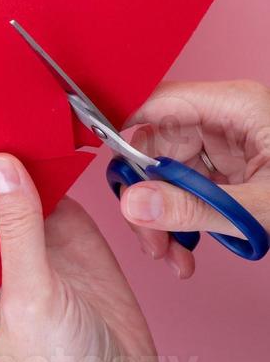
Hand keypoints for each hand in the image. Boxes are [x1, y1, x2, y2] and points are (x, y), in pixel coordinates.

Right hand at [118, 80, 269, 278]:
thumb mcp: (260, 207)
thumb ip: (193, 208)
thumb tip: (134, 204)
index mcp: (235, 105)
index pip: (157, 105)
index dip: (124, 133)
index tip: (106, 168)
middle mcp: (225, 119)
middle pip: (157, 146)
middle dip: (148, 196)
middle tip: (150, 237)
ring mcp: (227, 145)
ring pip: (168, 172)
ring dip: (164, 216)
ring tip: (173, 256)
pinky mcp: (230, 170)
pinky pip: (189, 189)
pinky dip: (182, 220)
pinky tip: (187, 250)